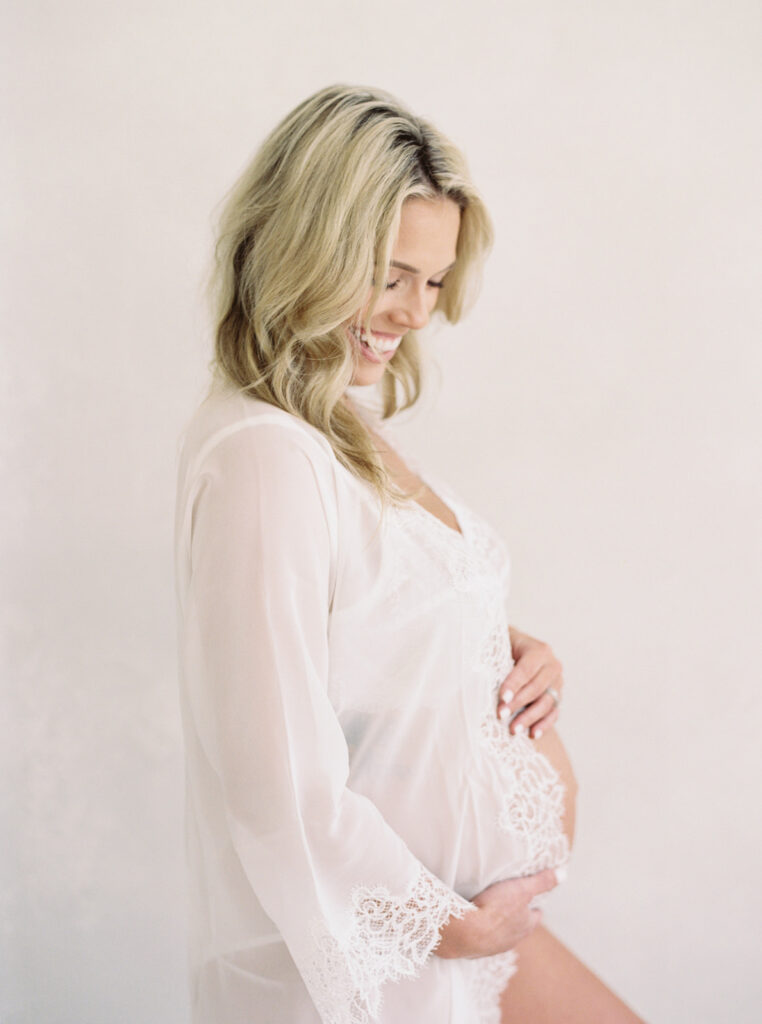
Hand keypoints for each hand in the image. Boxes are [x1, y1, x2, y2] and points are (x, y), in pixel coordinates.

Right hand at [434, 868, 560, 958]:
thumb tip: (563, 874)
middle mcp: (514, 939)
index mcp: (527, 925)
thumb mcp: (522, 889)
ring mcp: (496, 946)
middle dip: (516, 914)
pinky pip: (484, 937)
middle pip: (520, 925)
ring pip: (502, 932)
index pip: (536, 915)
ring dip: (498, 923)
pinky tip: (475, 919)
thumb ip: (542, 882)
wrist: (467, 932)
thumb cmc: (497, 909)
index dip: (534, 904)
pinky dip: (482, 928)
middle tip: (509, 899)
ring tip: (490, 908)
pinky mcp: (478, 949)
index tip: (531, 895)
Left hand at [496, 627, 563, 739]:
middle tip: (501, 715)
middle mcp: (552, 665)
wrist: (517, 648)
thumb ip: (493, 654)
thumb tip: (476, 670)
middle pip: (537, 687)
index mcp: (539, 650)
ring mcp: (557, 682)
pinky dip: (544, 724)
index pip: (526, 669)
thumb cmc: (503, 646)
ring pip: (546, 703)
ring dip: (529, 718)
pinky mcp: (557, 696)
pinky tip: (532, 734)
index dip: (514, 684)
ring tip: (512, 729)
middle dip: (518, 703)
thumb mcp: (499, 644)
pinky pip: (553, 713)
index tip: (502, 698)